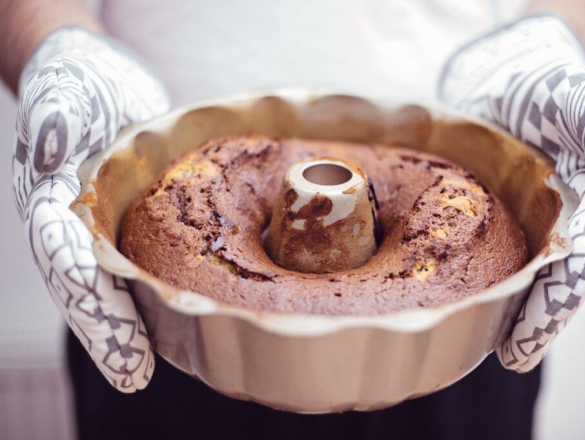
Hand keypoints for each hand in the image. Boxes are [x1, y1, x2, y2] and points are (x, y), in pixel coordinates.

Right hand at [12, 28, 169, 390]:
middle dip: (118, 331)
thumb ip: (52, 143)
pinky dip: (173, 276)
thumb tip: (57, 184)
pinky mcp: (146, 211)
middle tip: (138, 373)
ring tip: (178, 349)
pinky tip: (200, 296)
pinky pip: (157, 249)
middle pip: (98, 288)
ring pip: (128, 276)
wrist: (94, 71)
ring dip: (147, 313)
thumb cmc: (69, 90)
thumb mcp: (57, 114)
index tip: (126, 364)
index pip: (74, 275)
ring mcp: (114, 222)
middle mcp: (84, 227)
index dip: (100, 321)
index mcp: (57, 214)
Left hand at [438, 15, 584, 371]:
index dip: (556, 304)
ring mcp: (519, 224)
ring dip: (505, 313)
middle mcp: (553, 224)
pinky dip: (473, 280)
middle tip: (513, 356)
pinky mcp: (483, 218)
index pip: (576, 265)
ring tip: (481, 345)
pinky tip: (455, 301)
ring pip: (517, 276)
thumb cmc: (545, 90)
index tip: (530, 338)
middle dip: (534, 321)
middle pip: (549, 281)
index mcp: (581, 208)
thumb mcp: (577, 97)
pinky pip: (481, 254)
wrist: (504, 81)